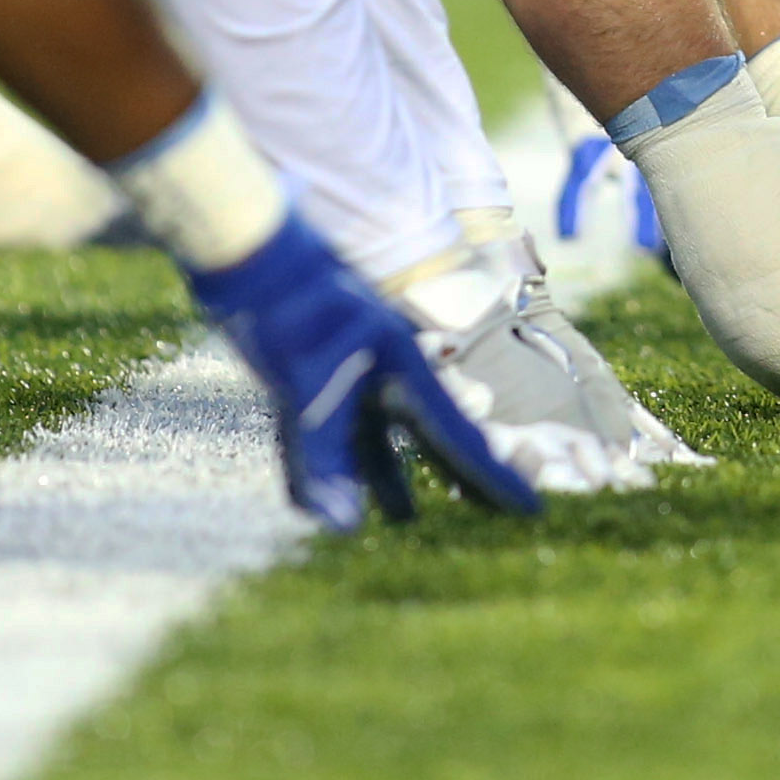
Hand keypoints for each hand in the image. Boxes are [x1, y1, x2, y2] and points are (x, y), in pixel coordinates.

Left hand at [187, 215, 542, 526]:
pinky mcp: (314, 377)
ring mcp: (351, 376)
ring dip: (389, 481)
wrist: (248, 253)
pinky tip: (322, 498)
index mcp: (403, 368)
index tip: (531, 508)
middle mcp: (386, 374)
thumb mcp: (305, 386)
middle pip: (433, 437)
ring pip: (378, 441)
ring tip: (401, 522)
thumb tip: (343, 526)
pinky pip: (330, 436)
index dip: (494, 476)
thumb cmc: (287, 309)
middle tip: (490, 514)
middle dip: (459, 478)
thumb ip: (324, 459)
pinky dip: (332, 466)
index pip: (459, 434)